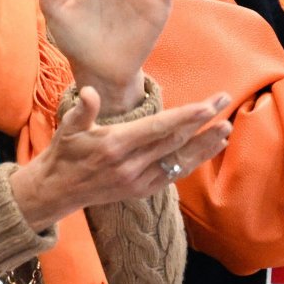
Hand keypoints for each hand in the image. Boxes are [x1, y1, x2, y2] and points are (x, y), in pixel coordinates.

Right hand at [10, 86, 230, 230]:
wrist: (57, 191)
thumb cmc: (63, 153)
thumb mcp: (66, 128)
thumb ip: (82, 110)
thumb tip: (90, 92)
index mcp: (115, 146)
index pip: (158, 128)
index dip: (186, 117)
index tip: (208, 105)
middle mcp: (131, 166)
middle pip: (175, 141)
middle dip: (203, 122)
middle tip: (224, 101)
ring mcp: (138, 181)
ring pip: (179, 160)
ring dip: (205, 144)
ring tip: (226, 129)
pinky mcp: (142, 190)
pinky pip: (173, 174)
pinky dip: (193, 160)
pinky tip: (208, 148)